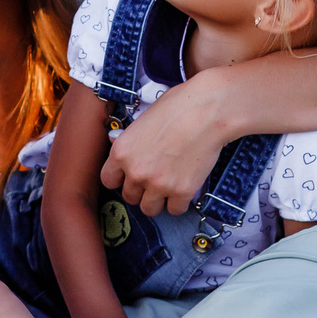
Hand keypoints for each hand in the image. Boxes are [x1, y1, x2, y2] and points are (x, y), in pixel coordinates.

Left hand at [101, 73, 234, 215]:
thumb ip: (131, 142)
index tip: (131, 176)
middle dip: (142, 189)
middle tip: (156, 177)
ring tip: (170, 185)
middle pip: (130, 197)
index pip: (108, 180)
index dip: (121, 179)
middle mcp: (136, 172)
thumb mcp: (143, 120)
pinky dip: (180, 202)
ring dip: (159, 200)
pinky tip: (185, 187)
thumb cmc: (178, 107)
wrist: (208, 111)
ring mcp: (158, 184)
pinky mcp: (182, 192)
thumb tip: (126, 151)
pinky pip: (175, 210)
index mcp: (121, 152)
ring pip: (150, 209)